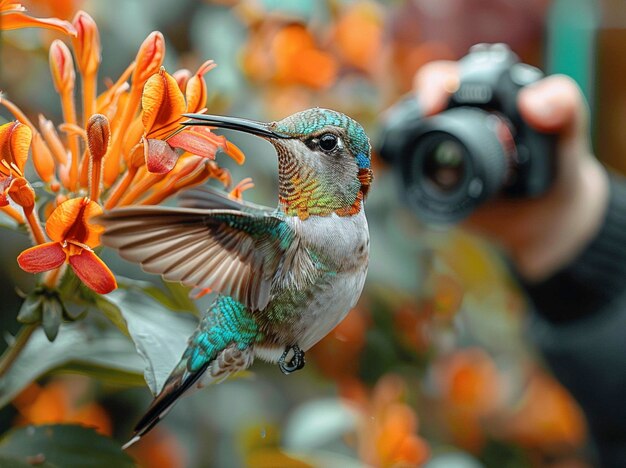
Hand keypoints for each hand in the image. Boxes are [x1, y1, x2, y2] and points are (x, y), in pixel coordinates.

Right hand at [414, 61, 608, 280]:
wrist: (544, 212)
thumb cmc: (557, 162)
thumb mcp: (567, 129)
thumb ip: (563, 106)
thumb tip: (530, 103)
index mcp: (479, 94)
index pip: (445, 79)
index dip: (434, 87)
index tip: (434, 107)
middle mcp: (450, 117)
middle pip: (413, 104)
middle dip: (410, 113)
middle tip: (423, 126)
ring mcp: (434, 147)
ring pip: (401, 136)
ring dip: (396, 141)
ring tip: (400, 152)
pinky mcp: (426, 177)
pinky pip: (401, 169)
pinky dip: (393, 167)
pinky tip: (397, 171)